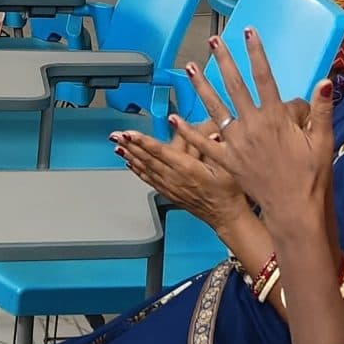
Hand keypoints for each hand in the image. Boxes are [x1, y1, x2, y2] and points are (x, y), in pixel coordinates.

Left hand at [112, 123, 242, 229]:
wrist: (226, 215)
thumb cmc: (228, 190)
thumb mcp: (226, 164)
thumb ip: (214, 146)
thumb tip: (209, 128)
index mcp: (188, 169)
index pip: (161, 152)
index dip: (144, 142)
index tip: (130, 134)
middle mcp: (175, 178)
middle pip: (148, 159)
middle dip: (131, 146)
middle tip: (115, 134)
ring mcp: (171, 187)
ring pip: (146, 169)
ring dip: (130, 156)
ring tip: (117, 146)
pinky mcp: (170, 193)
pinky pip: (149, 180)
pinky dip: (138, 171)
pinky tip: (129, 163)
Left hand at [174, 30, 332, 226]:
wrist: (294, 210)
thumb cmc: (311, 176)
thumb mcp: (323, 140)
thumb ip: (322, 109)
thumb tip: (325, 81)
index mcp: (276, 117)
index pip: (264, 76)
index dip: (256, 52)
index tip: (248, 32)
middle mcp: (252, 126)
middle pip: (235, 86)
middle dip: (223, 61)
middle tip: (213, 41)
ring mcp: (237, 144)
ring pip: (215, 109)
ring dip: (201, 87)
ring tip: (190, 68)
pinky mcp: (227, 162)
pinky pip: (204, 144)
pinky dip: (189, 131)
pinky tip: (175, 118)